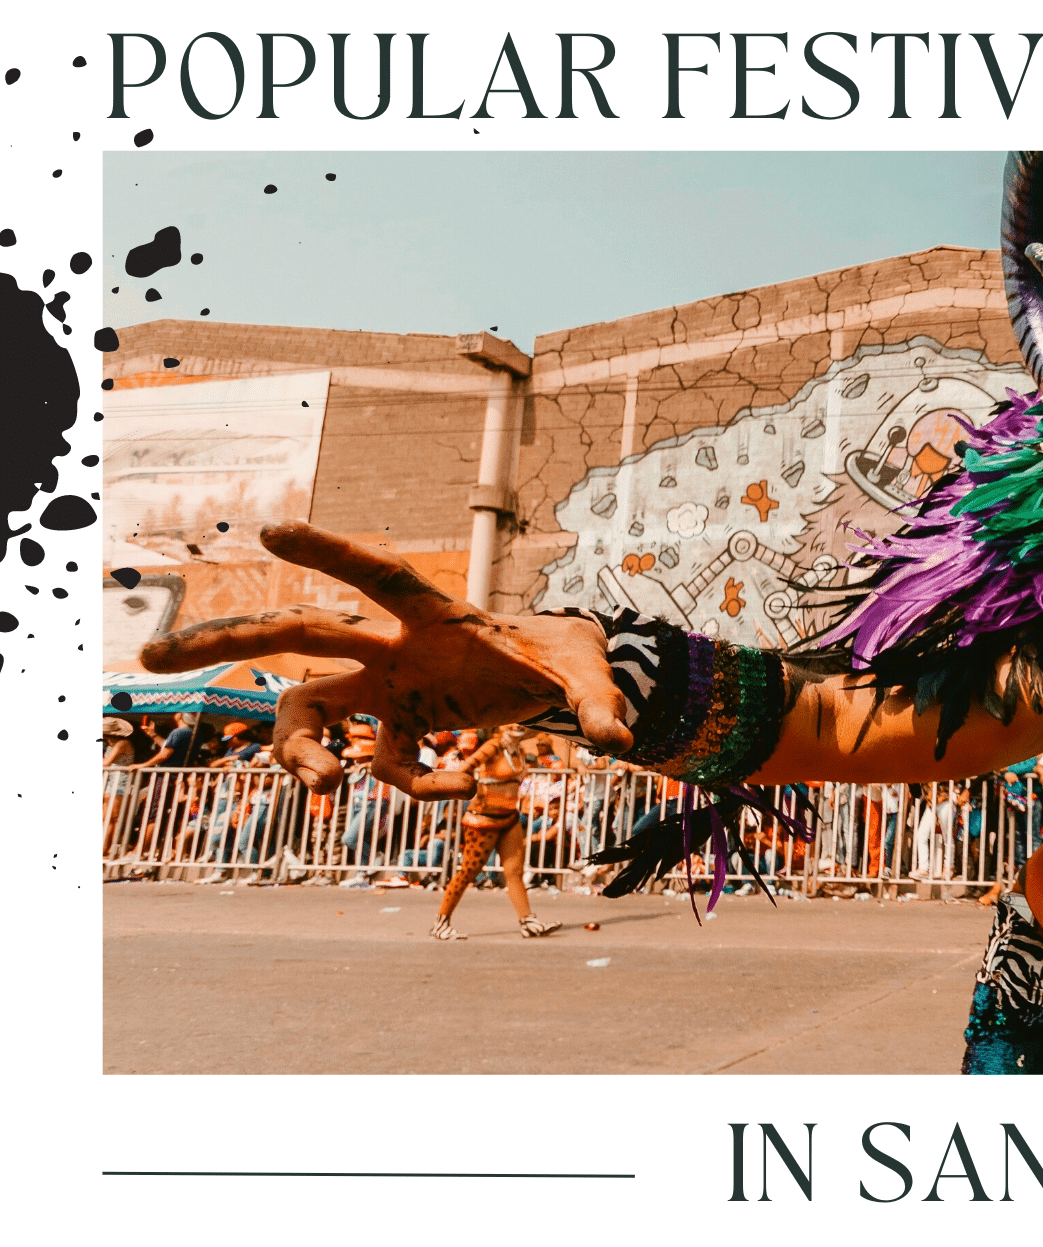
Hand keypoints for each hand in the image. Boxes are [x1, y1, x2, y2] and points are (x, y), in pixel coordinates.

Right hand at [138, 521, 629, 798]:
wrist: (561, 680)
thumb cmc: (569, 655)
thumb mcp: (590, 669)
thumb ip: (598, 699)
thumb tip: (616, 738)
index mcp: (432, 612)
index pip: (375, 573)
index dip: (329, 553)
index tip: (273, 530)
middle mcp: (392, 646)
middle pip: (295, 635)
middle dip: (226, 640)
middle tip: (149, 651)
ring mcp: (387, 688)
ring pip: (308, 711)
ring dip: (297, 749)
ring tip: (320, 785)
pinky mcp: (400, 727)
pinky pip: (384, 766)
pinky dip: (416, 785)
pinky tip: (468, 789)